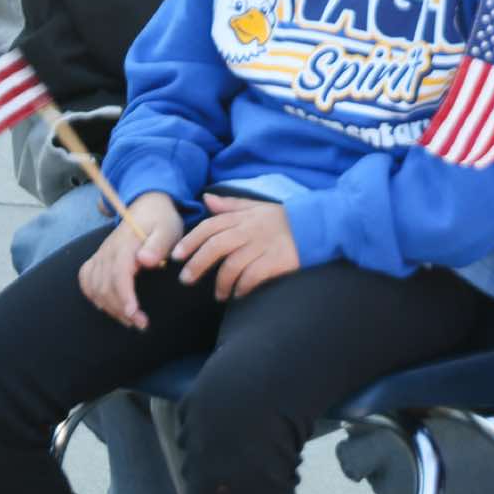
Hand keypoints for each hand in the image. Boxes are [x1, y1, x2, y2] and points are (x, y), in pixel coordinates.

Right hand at [77, 192, 185, 329]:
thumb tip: (145, 260)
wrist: (148, 205)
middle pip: (105, 285)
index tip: (134, 313)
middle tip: (141, 324)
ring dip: (110, 307)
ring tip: (131, 320)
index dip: (123, 295)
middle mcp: (108, 250)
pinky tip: (108, 307)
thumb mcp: (168, 228)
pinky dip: (94, 296)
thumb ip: (158, 244)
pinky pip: (86, 280)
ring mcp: (101, 254)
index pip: (119, 273)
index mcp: (126, 243)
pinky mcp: (98, 259)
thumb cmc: (161, 220)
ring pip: (94, 287)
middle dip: (120, 309)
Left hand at [172, 194, 301, 299]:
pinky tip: (239, 294)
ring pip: (233, 264)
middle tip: (186, 280)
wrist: (316, 226)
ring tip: (219, 295)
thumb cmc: (282, 219)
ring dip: (221, 283)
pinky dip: (242, 287)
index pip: (211, 226)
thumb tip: (206, 199)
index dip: (191, 241)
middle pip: (216, 246)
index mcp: (243, 217)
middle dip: (198, 263)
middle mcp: (251, 230)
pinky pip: (253, 276)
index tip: (176, 256)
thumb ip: (230, 205)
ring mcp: (264, 245)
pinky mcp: (277, 261)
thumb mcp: (256, 207)